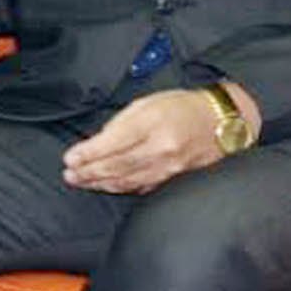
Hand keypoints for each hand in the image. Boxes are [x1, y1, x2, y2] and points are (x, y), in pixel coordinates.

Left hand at [62, 87, 246, 194]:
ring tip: (80, 182)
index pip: (113, 143)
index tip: (69, 159)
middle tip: (69, 175)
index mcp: (152, 124)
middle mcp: (161, 148)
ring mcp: (168, 167)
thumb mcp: (148, 103)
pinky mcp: (173, 178)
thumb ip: (121, 122)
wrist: (221, 122)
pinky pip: (140, 186)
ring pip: (126, 180)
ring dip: (99, 183)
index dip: (88, 154)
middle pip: (116, 166)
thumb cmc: (182, 107)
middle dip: (88, 172)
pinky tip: (105, 186)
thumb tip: (98, 142)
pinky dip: (119, 187)